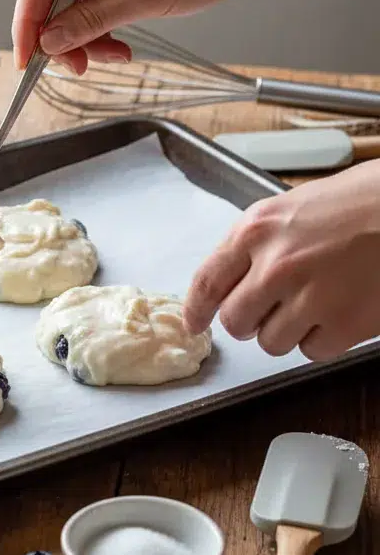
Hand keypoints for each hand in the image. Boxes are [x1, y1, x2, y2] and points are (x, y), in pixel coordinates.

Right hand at [12, 0, 268, 72]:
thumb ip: (90, 21)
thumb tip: (49, 41)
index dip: (26, 25)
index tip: (28, 61)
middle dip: (62, 36)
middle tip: (79, 67)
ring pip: (74, 4)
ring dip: (85, 36)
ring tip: (113, 56)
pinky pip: (95, 2)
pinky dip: (101, 27)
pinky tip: (120, 45)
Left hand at [183, 161, 379, 359]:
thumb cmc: (359, 202)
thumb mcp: (292, 208)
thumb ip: (257, 243)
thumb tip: (233, 279)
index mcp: (256, 231)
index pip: (207, 282)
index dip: (197, 309)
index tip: (195, 323)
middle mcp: (276, 266)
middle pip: (236, 322)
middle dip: (248, 322)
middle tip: (269, 310)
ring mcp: (310, 298)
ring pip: (271, 343)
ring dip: (287, 331)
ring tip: (315, 301)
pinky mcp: (343, 326)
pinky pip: (311, 352)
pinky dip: (321, 340)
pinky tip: (338, 312)